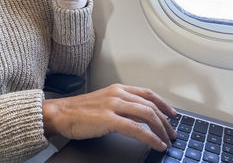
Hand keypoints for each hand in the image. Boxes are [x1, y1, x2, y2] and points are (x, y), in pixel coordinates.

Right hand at [43, 84, 176, 151]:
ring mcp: (114, 105)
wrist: (60, 113)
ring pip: (147, 115)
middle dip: (165, 120)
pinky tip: (156, 144)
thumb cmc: (79, 110)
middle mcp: (118, 94)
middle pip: (150, 105)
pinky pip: (137, 129)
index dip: (163, 103)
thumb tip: (136, 117)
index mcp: (118, 89)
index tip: (171, 113)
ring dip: (161, 129)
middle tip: (172, 132)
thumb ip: (120, 105)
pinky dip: (150, 137)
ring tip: (167, 140)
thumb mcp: (103, 101)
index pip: (147, 94)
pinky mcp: (109, 119)